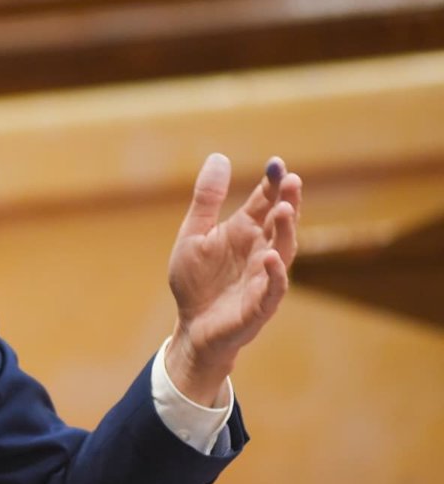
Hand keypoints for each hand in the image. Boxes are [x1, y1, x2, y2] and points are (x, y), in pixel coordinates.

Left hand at [166, 154, 301, 404]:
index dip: (272, 184)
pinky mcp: (259, 305)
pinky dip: (274, 274)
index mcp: (245, 232)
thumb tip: (219, 156)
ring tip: (284, 210)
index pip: (264, 202)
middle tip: (292, 180)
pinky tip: (271, 257)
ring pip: (282, 251)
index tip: (277, 163)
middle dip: (287, 201)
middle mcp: (260, 251)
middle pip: (279, 223)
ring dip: (285, 231)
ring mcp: (263, 278)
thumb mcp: (194, 234)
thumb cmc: (196, 281)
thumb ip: (207, 200)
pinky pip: (272, 289)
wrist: (191, 326)